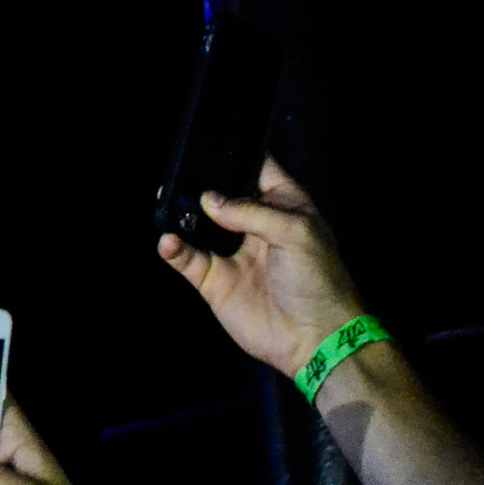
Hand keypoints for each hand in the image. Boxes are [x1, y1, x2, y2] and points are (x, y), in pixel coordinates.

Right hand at [158, 156, 365, 377]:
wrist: (315, 338)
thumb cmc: (318, 279)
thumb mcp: (296, 233)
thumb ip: (251, 211)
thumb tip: (208, 200)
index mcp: (283, 206)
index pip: (257, 171)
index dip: (237, 157)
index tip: (210, 146)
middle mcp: (255, 226)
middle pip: (220, 195)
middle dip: (199, 183)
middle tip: (178, 172)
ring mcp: (232, 253)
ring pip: (197, 224)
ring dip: (180, 213)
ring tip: (165, 199)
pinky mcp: (214, 281)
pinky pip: (186, 259)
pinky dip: (173, 249)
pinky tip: (169, 241)